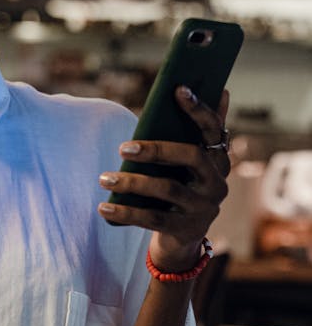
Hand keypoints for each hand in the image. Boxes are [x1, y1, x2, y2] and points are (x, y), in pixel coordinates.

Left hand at [98, 87, 230, 271]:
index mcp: (217, 159)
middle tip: (122, 148)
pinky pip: (152, 219)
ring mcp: (204, 207)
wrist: (181, 237)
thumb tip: (221, 90)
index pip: (213, 128)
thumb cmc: (179, 187)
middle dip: (156, 149)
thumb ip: (194, 132)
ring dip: (132, 182)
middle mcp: (216, 182)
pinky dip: (125, 213)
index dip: (198, 108)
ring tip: (103, 178)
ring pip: (168, 189)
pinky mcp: (186, 229)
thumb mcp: (186, 163)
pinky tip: (103, 207)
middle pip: (191, 156)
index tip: (178, 88)